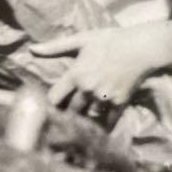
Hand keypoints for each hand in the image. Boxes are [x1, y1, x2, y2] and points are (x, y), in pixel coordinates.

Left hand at [29, 18, 171, 122]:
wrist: (140, 47)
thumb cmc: (109, 40)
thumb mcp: (81, 40)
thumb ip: (55, 47)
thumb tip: (31, 49)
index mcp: (75, 75)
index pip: (54, 99)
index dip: (49, 105)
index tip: (47, 109)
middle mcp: (87, 90)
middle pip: (70, 111)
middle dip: (66, 116)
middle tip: (61, 123)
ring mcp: (103, 98)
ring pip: (88, 118)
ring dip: (84, 122)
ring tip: (78, 129)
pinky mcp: (119, 104)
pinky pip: (108, 122)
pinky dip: (103, 127)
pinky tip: (99, 131)